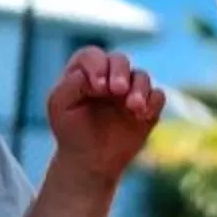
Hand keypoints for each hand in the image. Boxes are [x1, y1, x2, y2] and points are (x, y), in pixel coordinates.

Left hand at [47, 46, 162, 184]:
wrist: (88, 160)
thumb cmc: (70, 128)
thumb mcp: (59, 106)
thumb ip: (70, 85)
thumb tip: (90, 76)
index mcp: (86, 71)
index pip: (92, 56)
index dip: (96, 66)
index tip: (97, 86)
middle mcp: (110, 75)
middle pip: (119, 60)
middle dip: (119, 72)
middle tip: (118, 89)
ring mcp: (130, 90)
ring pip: (141, 76)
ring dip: (139, 88)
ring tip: (133, 106)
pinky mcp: (146, 107)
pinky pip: (157, 96)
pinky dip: (152, 102)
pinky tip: (142, 115)